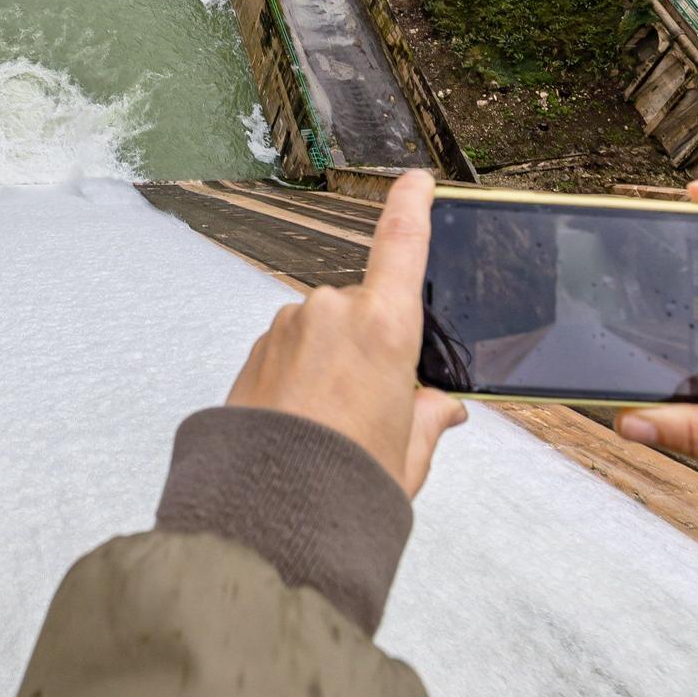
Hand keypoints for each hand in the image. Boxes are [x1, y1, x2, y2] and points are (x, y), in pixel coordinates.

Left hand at [226, 168, 465, 497]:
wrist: (265, 515)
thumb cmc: (344, 483)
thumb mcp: (409, 455)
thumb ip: (427, 418)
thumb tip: (440, 407)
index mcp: (385, 327)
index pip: (402, 243)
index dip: (411, 205)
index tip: (417, 180)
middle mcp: (333, 312)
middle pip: (367, 312)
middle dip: (374, 349)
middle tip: (374, 412)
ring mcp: (288, 326)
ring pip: (326, 334)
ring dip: (333, 366)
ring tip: (332, 429)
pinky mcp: (257, 347)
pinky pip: (293, 351)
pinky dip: (302, 377)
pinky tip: (303, 423)